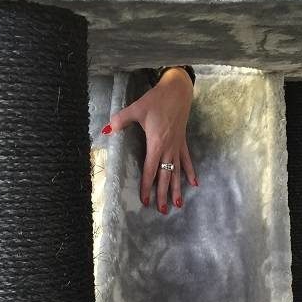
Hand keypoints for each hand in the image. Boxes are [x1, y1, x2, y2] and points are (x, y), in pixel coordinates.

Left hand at [102, 67, 197, 213]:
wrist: (177, 91)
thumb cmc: (156, 100)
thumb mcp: (136, 108)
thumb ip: (121, 120)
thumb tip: (106, 130)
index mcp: (156, 144)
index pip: (150, 170)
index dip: (147, 186)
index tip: (145, 200)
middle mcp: (168, 149)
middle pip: (166, 176)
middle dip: (163, 194)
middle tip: (163, 210)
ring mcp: (177, 147)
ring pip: (177, 172)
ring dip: (177, 188)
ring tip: (178, 203)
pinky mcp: (182, 142)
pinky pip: (187, 161)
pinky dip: (190, 172)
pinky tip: (194, 184)